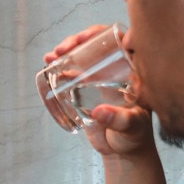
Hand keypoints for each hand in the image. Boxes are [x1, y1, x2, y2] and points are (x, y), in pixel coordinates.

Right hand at [46, 25, 154, 157]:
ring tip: (53, 56)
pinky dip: (59, 65)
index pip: (125, 43)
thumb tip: (100, 112)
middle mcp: (117, 71)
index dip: (110, 34)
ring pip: (84, 55)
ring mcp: (99, 78)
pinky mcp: (84, 88)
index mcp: (134, 73)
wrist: (119, 149)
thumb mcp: (131, 127)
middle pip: (99, 44)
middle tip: (65, 48)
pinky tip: (49, 63)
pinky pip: (72, 71)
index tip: (93, 38)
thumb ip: (119, 120)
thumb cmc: (134, 136)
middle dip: (81, 40)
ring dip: (67, 50)